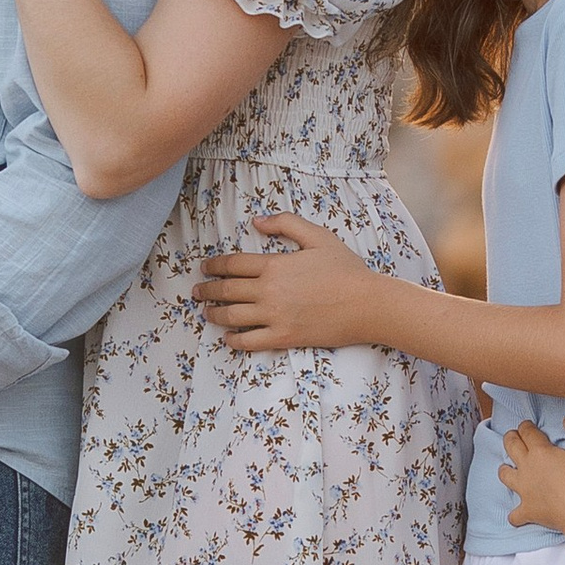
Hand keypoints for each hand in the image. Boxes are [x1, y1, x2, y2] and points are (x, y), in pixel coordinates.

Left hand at [197, 213, 381, 354]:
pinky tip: (228, 338)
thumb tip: (256, 222)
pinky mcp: (284, 337)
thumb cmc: (346, 270)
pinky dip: (234, 340)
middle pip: (226, 290)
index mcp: (274, 265)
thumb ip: (285, 223)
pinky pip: (249, 342)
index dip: (215, 266)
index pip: (233, 264)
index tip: (205, 267)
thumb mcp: (318, 236)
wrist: (367, 304)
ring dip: (214, 314)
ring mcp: (274, 316)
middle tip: (196, 291)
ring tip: (206, 312)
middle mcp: (269, 291)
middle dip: (207, 290)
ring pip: (232, 316)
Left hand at [501, 410, 564, 535]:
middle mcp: (526, 468)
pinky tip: (518, 514)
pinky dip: (516, 514)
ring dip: (505, 470)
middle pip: (511, 447)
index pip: (527, 432)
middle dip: (511, 438)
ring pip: (505, 476)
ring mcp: (524, 490)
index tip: (528, 425)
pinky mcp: (527, 511)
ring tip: (508, 468)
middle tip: (514, 436)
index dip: (526, 426)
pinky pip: (515, 515)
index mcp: (539, 451)